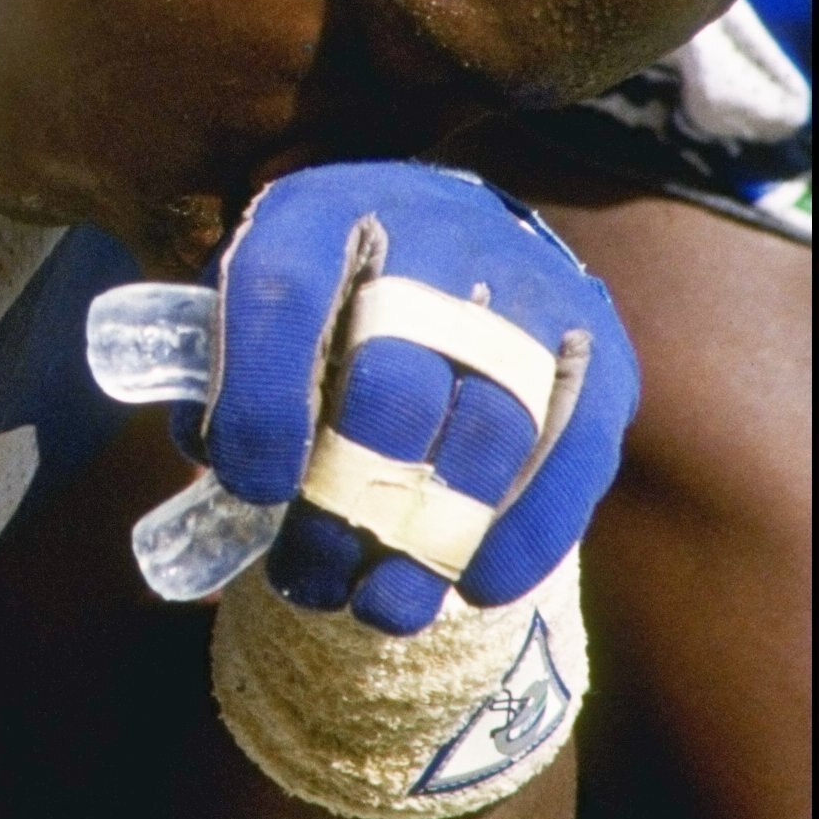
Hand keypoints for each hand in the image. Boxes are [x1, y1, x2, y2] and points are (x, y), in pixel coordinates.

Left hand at [182, 163, 639, 635]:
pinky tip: (476, 588)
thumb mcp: (264, 301)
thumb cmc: (338, 293)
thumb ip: (227, 371)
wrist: (467, 234)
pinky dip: (527, 533)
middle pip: (396, 377)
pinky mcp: (601, 351)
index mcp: (327, 212)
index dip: (261, 400)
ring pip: (492, 425)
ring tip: (380, 606)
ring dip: (431, 538)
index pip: (284, 292)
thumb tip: (217, 462)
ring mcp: (532, 290)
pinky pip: (576, 451)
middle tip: (307, 572)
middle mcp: (437, 234)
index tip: (245, 486)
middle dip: (344, 497)